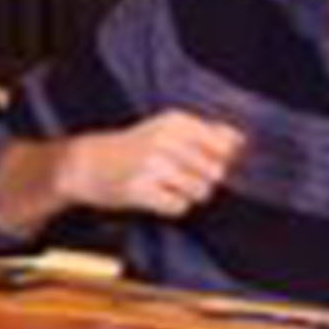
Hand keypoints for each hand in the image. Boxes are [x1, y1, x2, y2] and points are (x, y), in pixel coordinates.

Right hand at [58, 109, 244, 217]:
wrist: (86, 164)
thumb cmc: (132, 149)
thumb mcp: (167, 130)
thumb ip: (206, 133)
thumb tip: (241, 142)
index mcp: (176, 121)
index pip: (225, 145)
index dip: (220, 160)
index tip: (201, 163)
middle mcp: (165, 139)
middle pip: (215, 172)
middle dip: (203, 181)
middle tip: (177, 177)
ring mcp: (152, 164)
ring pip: (200, 192)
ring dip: (187, 195)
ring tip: (164, 186)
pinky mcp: (140, 190)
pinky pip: (178, 207)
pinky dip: (170, 207)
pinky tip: (154, 197)